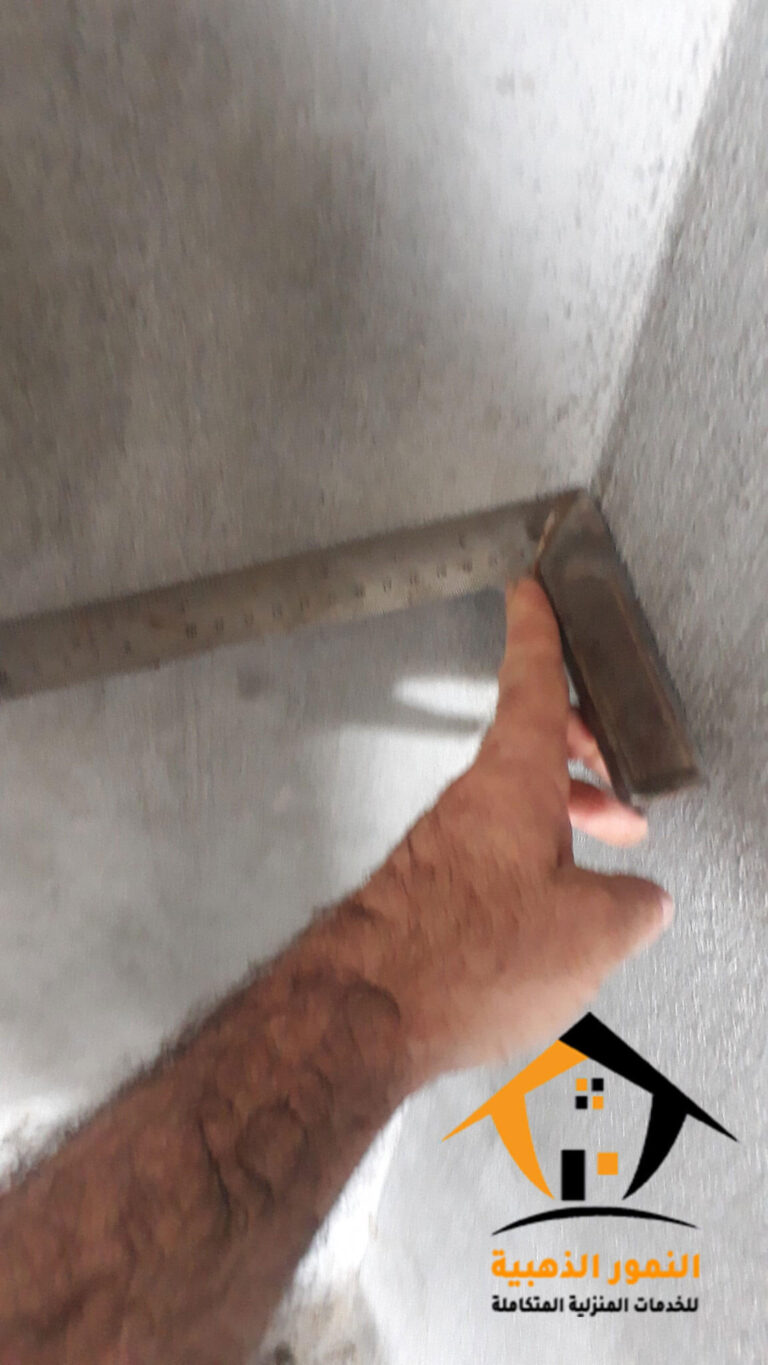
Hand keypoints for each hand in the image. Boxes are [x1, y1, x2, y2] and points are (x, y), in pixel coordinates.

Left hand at [350, 578, 671, 1084]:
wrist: (367, 1010)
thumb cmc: (463, 957)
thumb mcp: (593, 932)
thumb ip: (634, 906)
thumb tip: (645, 900)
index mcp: (515, 780)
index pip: (530, 679)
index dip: (537, 630)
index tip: (531, 593)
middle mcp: (474, 801)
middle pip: (533, 745)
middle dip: (585, 751)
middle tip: (616, 772)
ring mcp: (447, 842)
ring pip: (516, 801)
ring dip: (565, 814)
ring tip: (607, 849)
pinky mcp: (431, 885)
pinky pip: (494, 847)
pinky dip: (533, 855)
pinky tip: (551, 900)